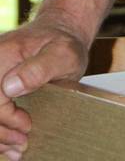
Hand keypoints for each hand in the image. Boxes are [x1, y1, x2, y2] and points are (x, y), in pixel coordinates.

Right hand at [0, 18, 88, 157]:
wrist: (62, 31)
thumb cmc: (64, 42)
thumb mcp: (63, 53)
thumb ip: (39, 69)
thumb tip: (11, 87)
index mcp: (4, 54)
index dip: (8, 118)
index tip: (27, 126)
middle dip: (0, 132)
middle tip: (22, 144)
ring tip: (16, 148)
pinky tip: (9, 141)